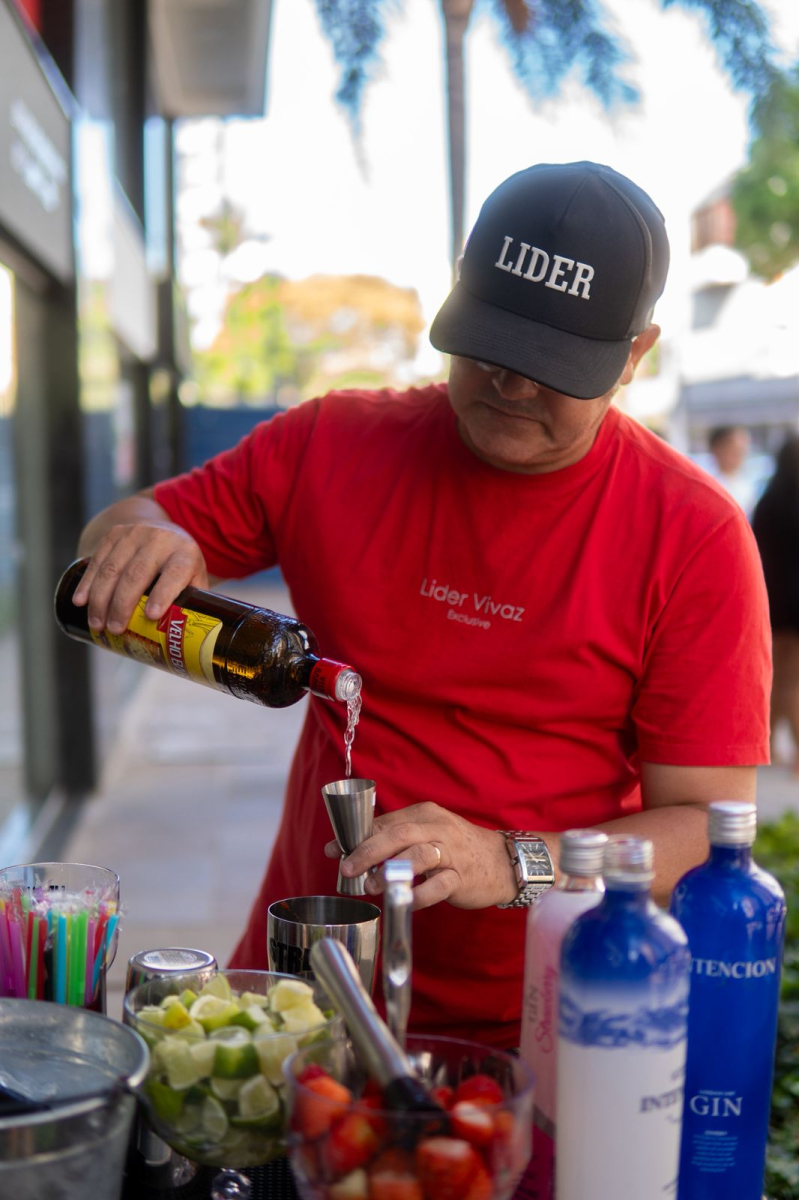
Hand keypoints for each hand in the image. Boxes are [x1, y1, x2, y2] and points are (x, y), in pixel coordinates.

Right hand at [72, 523, 208, 633]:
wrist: (163, 530)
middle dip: (122, 604)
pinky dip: (87, 583)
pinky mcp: (115, 534)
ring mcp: (135, 534)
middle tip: (114, 629)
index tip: (151, 616)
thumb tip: (198, 643)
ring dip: (101, 598)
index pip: (174, 573)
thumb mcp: (194, 579)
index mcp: (185, 554)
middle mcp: (160, 540)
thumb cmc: (180, 565)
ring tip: (97, 624)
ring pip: (112, 568)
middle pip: (137, 573)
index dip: (162, 594)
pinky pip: (97, 560)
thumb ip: (197, 604)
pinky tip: (80, 602)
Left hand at [323, 802, 516, 910]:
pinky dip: (420, 895)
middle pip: (399, 834)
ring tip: (372, 886)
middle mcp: (437, 829)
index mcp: (424, 814)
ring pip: (419, 855)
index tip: (335, 851)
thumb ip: (392, 840)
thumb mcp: (426, 834)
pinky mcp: (462, 876)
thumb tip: (349, 849)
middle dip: (369, 850)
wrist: (501, 861)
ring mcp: (451, 852)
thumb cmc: (455, 848)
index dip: (358, 836)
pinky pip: (439, 885)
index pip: (386, 822)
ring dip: (392, 871)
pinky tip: (406, 902)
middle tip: (347, 867)